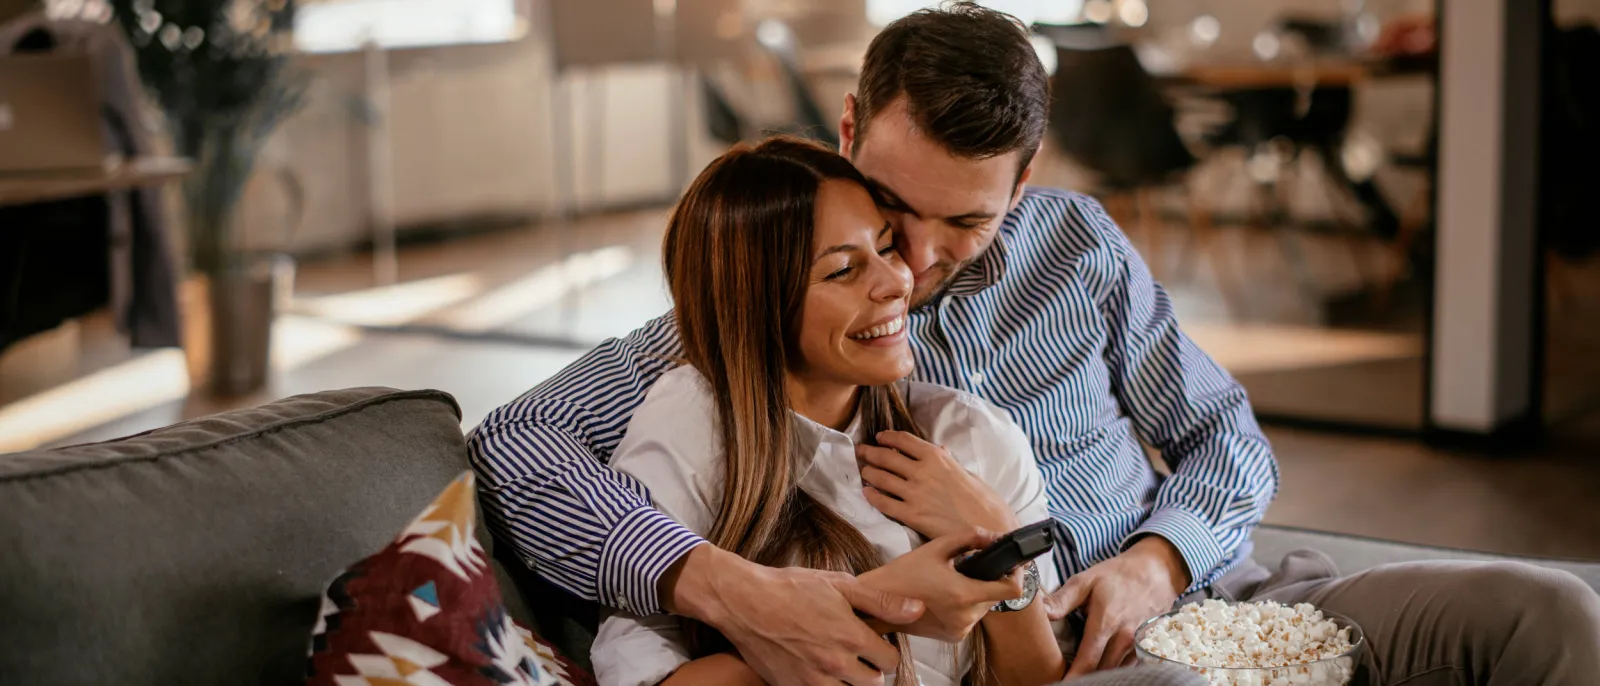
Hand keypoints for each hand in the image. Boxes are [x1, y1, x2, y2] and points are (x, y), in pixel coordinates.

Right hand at [663, 544, 925, 685]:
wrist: (744, 602)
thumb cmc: (790, 588)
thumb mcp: (840, 585)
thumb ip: (882, 602)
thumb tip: (918, 609)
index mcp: (851, 636)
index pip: (890, 659)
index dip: (885, 649)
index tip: (874, 640)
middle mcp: (836, 663)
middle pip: (875, 682)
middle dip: (871, 668)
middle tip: (856, 651)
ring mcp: (814, 680)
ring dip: (849, 679)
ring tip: (837, 659)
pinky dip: (826, 683)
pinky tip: (817, 666)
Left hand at [858, 430, 1018, 539]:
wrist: (990, 529)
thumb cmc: (985, 502)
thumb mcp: (969, 474)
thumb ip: (950, 462)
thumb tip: (940, 450)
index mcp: (937, 458)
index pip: (905, 441)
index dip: (888, 437)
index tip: (880, 438)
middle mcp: (922, 472)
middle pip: (887, 457)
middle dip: (871, 453)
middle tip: (860, 451)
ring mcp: (915, 494)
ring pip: (882, 479)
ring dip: (869, 473)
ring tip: (863, 471)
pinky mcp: (912, 516)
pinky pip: (884, 504)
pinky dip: (873, 497)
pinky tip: (867, 493)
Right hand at [858, 528, 1024, 641]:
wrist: (879, 604)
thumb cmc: (904, 573)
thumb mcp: (936, 547)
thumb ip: (970, 537)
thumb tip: (994, 536)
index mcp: (964, 595)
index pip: (1011, 590)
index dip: (1016, 573)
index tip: (1009, 563)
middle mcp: (966, 617)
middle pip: (997, 596)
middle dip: (990, 579)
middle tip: (969, 565)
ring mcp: (961, 630)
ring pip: (985, 606)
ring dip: (978, 591)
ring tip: (954, 579)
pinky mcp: (955, 637)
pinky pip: (972, 617)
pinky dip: (966, 604)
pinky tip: (947, 594)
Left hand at [1045, 536, 1191, 676]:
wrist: (1156, 572)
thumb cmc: (1117, 575)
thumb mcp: (1086, 580)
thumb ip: (1062, 599)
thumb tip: (1040, 612)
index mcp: (1105, 622)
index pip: (1087, 661)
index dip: (1073, 676)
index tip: (1061, 683)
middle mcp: (1124, 638)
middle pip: (1101, 671)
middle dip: (1083, 678)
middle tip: (1066, 678)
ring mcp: (1137, 645)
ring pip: (1115, 670)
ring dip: (1099, 674)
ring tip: (1081, 675)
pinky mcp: (1145, 647)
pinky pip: (1127, 666)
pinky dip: (1113, 669)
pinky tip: (1100, 667)